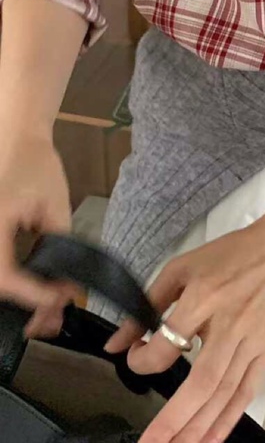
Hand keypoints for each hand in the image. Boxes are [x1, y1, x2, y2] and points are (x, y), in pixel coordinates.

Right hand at [0, 132, 73, 336]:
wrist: (15, 138)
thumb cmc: (35, 164)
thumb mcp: (53, 205)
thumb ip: (59, 243)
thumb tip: (66, 282)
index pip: (4, 275)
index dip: (30, 295)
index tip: (58, 300)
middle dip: (22, 306)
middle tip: (51, 319)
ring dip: (15, 299)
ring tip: (43, 311)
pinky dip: (10, 283)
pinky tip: (29, 292)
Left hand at [105, 182, 264, 442]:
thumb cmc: (233, 254)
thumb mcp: (183, 267)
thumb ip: (147, 304)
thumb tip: (115, 343)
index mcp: (205, 296)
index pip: (169, 341)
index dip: (144, 359)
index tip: (135, 358)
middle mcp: (231, 323)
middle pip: (203, 381)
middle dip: (175, 419)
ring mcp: (252, 341)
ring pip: (224, 393)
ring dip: (199, 428)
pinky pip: (246, 392)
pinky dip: (228, 419)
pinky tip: (211, 439)